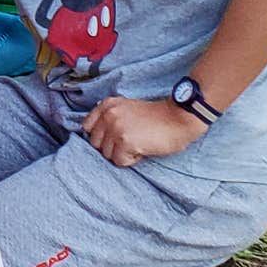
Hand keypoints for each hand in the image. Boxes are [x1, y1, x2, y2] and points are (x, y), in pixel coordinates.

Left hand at [82, 96, 206, 166]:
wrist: (179, 118)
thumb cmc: (156, 117)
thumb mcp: (126, 109)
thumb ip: (109, 118)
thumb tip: (94, 137)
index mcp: (106, 104)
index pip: (87, 128)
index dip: (102, 137)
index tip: (116, 138)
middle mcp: (108, 114)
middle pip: (95, 144)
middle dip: (112, 147)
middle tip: (132, 141)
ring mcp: (115, 127)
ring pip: (107, 154)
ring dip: (122, 154)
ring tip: (139, 144)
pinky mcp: (125, 141)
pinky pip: (119, 161)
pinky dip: (131, 160)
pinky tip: (143, 150)